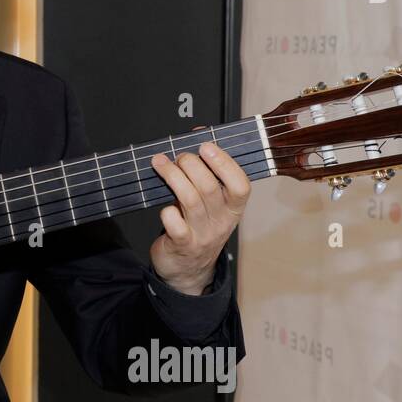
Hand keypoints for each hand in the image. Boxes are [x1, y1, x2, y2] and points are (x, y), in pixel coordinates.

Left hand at [147, 142, 250, 294]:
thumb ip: (207, 171)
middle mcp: (220, 221)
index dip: (225, 163)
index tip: (206, 146)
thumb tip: (198, 133)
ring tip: (160, 163)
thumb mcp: (210, 202)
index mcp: (232, 208)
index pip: (240, 186)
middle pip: (209, 187)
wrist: (187, 268)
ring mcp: (202, 234)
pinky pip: (175, 224)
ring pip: (189, 200)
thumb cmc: (198, 226)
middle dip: (190, 164)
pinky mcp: (182, 245)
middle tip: (178, 156)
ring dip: (172, 176)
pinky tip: (163, 205)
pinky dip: (167, 211)